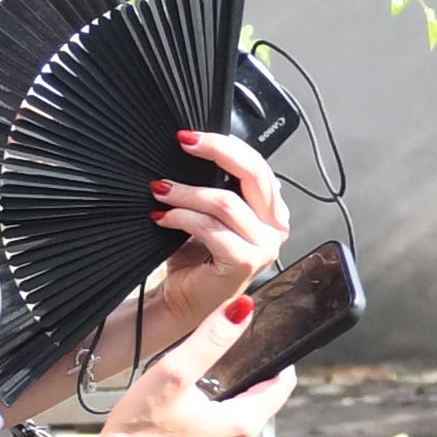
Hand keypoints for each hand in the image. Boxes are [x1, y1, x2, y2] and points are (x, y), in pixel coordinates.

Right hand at [65, 346, 268, 436]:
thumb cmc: (137, 431)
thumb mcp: (174, 372)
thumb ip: (211, 338)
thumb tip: (242, 310)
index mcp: (243, 426)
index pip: (281, 388)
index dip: (275, 366)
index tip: (265, 354)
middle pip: (254, 412)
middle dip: (235, 395)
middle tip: (202, 385)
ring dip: (218, 424)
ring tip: (183, 415)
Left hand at [153, 128, 294, 299]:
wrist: (183, 299)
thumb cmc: (196, 257)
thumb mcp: (210, 213)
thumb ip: (217, 185)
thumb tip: (198, 147)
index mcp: (272, 212)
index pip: (258, 166)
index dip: (226, 145)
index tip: (192, 137)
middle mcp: (275, 228)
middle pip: (252, 174)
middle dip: (215, 152)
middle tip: (184, 143)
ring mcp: (264, 247)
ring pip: (225, 202)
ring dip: (186, 192)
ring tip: (161, 190)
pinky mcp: (245, 262)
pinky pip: (210, 227)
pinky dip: (182, 217)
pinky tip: (163, 217)